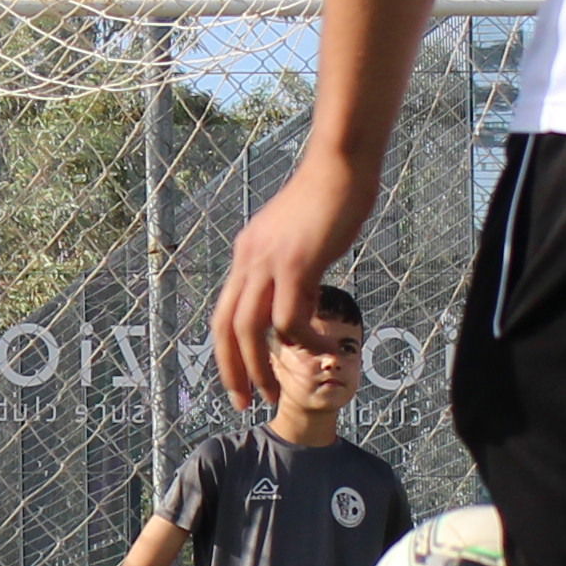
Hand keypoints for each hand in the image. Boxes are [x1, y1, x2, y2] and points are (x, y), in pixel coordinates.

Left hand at [211, 150, 380, 410]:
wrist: (340, 163)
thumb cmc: (330, 195)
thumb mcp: (300, 238)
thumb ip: (293, 267)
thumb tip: (301, 294)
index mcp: (247, 254)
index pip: (225, 311)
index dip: (226, 351)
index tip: (237, 380)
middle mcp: (249, 259)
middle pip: (226, 326)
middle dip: (231, 370)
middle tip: (245, 402)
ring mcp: (269, 261)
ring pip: (251, 329)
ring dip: (260, 367)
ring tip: (276, 393)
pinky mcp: (296, 263)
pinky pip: (292, 318)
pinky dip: (305, 341)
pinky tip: (325, 349)